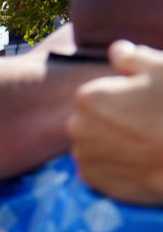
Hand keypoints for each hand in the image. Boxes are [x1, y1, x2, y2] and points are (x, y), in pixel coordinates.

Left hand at [68, 40, 162, 204]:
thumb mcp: (161, 68)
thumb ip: (132, 57)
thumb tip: (116, 50)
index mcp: (88, 97)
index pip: (95, 96)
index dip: (119, 99)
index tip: (141, 105)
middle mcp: (76, 127)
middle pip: (89, 120)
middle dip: (110, 121)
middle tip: (143, 125)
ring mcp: (83, 156)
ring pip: (91, 144)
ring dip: (108, 144)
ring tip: (141, 144)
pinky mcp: (93, 181)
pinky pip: (95, 169)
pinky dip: (110, 166)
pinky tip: (134, 162)